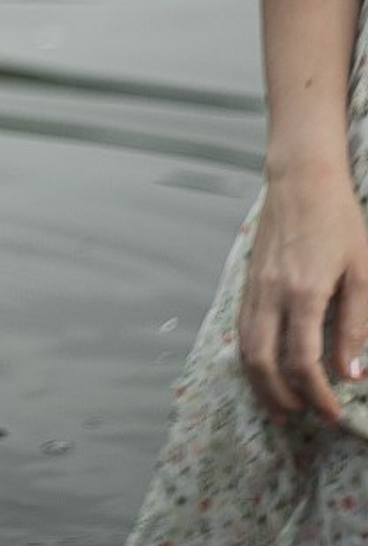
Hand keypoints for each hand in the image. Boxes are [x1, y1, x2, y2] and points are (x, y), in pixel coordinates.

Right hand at [239, 160, 367, 424]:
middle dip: (281, 397)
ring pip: (245, 347)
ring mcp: (253, 286)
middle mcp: (270, 294)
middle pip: (262, 361)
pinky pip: (242, 328)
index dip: (318, 396)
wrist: (301, 180)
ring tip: (280, 405)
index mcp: (303, 294)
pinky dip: (250, 356)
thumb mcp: (362, 273)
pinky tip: (265, 367)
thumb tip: (351, 375)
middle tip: (305, 417)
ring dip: (259, 382)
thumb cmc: (339, 222)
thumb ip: (357, 326)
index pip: (302, 362)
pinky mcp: (248, 280)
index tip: (335, 415)